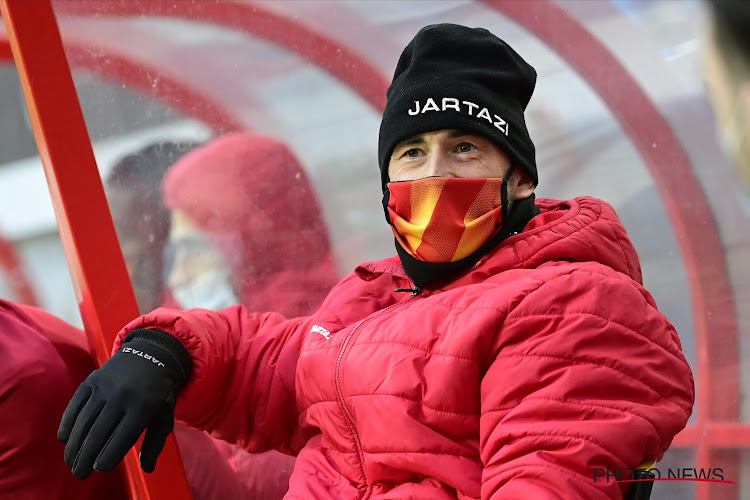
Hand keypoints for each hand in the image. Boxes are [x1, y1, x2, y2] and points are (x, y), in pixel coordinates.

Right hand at [57, 331, 190, 477]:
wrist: (151, 355)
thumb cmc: (159, 393)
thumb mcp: (164, 415)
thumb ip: (155, 443)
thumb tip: (147, 469)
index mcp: (144, 407)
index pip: (121, 439)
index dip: (108, 457)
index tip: (100, 469)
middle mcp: (123, 396)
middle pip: (98, 433)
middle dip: (86, 457)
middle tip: (79, 473)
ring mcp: (105, 387)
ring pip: (84, 422)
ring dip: (74, 445)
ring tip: (71, 461)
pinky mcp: (92, 380)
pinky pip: (75, 405)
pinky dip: (67, 423)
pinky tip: (65, 439)